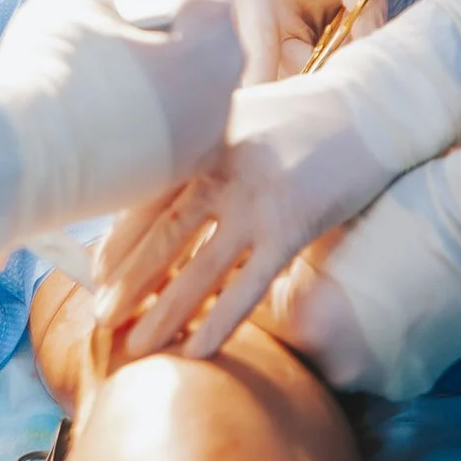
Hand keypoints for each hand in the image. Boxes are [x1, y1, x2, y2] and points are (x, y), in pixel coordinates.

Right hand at [0, 0, 241, 261]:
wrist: (13, 160)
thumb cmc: (49, 57)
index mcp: (213, 36)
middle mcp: (227, 89)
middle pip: (204, 16)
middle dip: (166, 9)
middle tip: (108, 28)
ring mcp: (208, 135)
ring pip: (195, 64)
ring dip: (163, 53)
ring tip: (106, 66)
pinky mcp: (183, 169)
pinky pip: (184, 111)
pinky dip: (157, 100)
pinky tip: (109, 107)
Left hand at [95, 0, 460, 359]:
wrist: (364, 110)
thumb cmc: (297, 114)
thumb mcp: (237, 116)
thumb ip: (199, 146)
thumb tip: (157, 182)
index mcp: (203, 140)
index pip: (147, 197)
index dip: (119, 241)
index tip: (96, 273)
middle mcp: (221, 171)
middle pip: (163, 237)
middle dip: (128, 283)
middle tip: (101, 319)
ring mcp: (256, 203)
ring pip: (198, 269)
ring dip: (164, 313)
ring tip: (137, 348)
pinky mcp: (290, 230)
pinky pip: (248, 286)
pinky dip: (220, 321)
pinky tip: (196, 350)